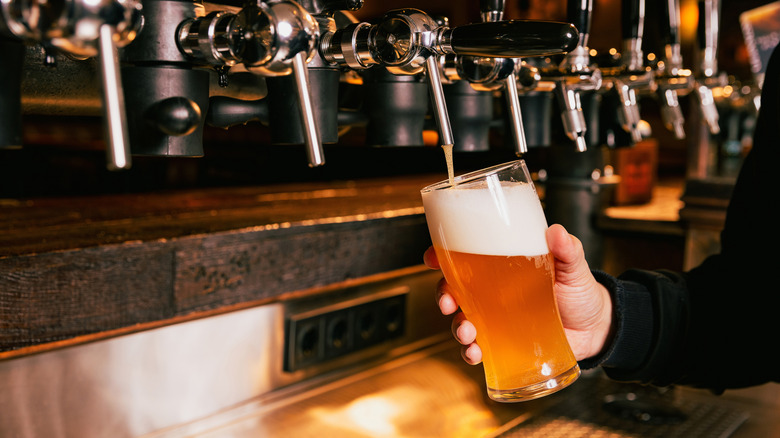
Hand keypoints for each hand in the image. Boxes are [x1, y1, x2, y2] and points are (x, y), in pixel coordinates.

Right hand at [423, 223, 613, 364]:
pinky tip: (475, 353)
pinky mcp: (503, 342)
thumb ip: (567, 249)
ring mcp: (495, 317)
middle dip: (442, 294)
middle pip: (453, 288)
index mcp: (502, 265)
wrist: (597, 328)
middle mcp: (492, 291)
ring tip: (467, 331)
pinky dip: (470, 351)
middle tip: (447, 301)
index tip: (432, 257)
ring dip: (456, 326)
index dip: (442, 255)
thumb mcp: (574, 265)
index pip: (464, 256)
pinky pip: (477, 347)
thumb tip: (556, 232)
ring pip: (461, 319)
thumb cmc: (580, 291)